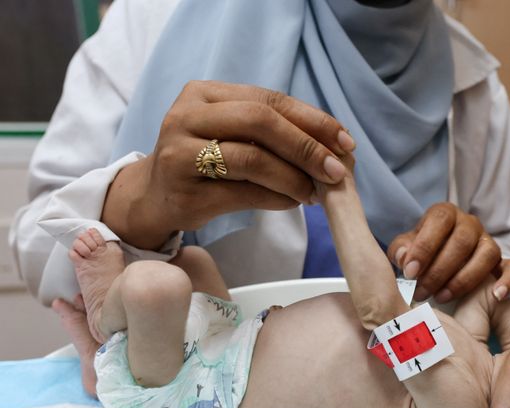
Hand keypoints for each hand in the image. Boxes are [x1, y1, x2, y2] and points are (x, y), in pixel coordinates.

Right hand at [103, 80, 355, 249]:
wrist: (155, 196)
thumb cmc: (205, 162)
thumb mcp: (232, 134)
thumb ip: (273, 131)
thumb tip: (336, 147)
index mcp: (204, 94)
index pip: (269, 99)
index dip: (312, 120)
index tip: (345, 140)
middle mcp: (186, 116)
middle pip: (260, 122)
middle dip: (306, 147)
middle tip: (335, 171)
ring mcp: (180, 153)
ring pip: (252, 159)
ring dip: (294, 178)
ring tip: (315, 193)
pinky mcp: (184, 192)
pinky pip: (243, 194)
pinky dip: (276, 198)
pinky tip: (292, 203)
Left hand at [387, 203, 509, 302]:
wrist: (440, 260)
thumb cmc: (421, 253)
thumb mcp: (405, 248)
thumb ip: (400, 250)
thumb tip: (403, 257)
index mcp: (444, 214)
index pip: (439, 220)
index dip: (425, 246)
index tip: (410, 271)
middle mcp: (469, 224)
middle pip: (462, 241)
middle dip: (440, 270)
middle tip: (422, 291)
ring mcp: (488, 242)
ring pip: (487, 254)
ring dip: (464, 279)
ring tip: (442, 297)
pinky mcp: (502, 261)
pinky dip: (508, 281)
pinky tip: (496, 295)